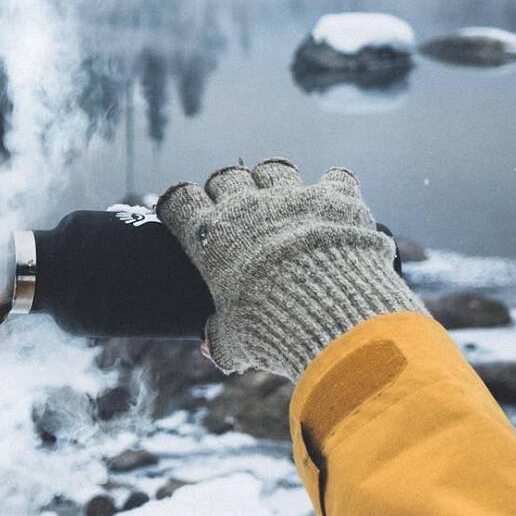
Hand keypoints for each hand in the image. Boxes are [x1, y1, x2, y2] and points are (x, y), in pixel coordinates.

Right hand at [157, 158, 426, 380]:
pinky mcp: (334, 198)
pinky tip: (334, 205)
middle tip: (239, 212)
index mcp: (210, 236)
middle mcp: (245, 207)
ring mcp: (291, 197)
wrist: (333, 318)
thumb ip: (219, 337)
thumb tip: (208, 345)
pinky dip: (334, 190)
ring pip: (273, 170)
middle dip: (229, 191)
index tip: (188, 216)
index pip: (180, 200)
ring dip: (274, 183)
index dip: (182, 206)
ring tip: (284, 203)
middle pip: (226, 178)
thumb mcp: (235, 342)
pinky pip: (334, 177)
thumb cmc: (270, 330)